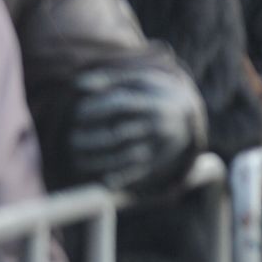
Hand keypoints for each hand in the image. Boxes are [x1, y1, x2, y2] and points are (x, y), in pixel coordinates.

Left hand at [70, 66, 205, 191]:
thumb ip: (108, 80)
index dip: (96, 109)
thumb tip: (78, 84)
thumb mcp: (138, 80)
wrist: (189, 113)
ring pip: (126, 156)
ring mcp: (159, 144)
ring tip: (77, 158)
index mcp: (151, 101)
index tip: (78, 113)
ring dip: (98, 161)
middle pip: (119, 134)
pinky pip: (139, 173)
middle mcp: (157, 124)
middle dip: (91, 139)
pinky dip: (122, 179)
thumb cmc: (153, 93)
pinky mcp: (159, 160)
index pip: (120, 105)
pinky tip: (104, 181)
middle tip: (72, 139)